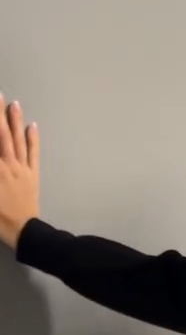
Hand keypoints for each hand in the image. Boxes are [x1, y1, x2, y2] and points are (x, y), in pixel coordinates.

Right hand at [0, 96, 39, 249]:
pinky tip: (33, 125)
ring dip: (14, 121)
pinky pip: (33, 153)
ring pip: (17, 140)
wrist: (22, 231)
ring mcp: (21, 168)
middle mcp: (6, 164)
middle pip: (0, 135)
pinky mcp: (32, 175)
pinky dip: (33, 139)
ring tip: (14, 103)